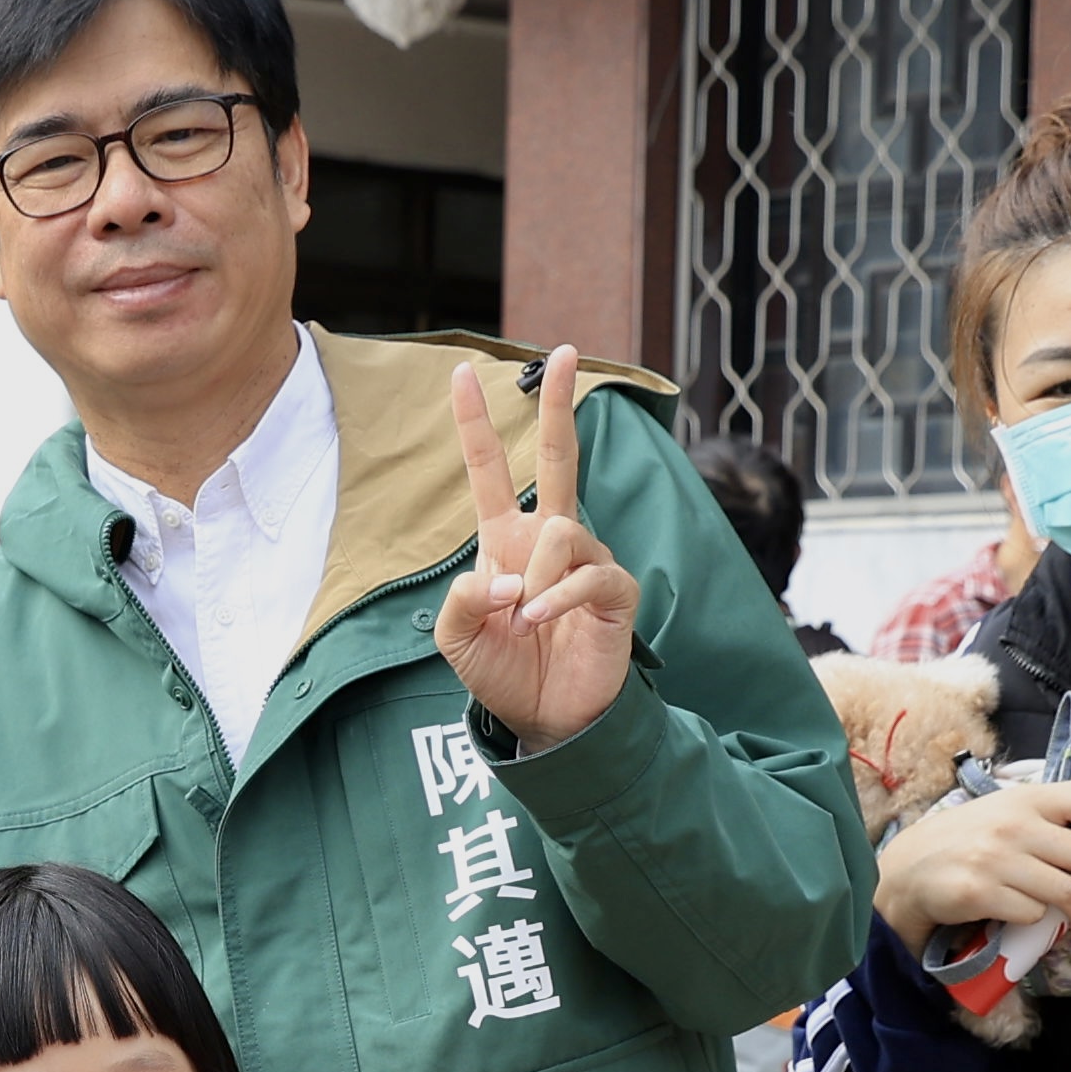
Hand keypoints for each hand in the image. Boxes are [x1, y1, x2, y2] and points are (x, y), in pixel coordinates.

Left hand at [435, 350, 644, 745]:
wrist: (547, 719)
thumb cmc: (503, 674)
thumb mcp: (455, 639)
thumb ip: (458, 600)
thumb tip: (505, 575)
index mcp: (505, 539)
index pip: (489, 470)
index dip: (474, 423)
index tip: (462, 373)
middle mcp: (550, 538)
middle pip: (560, 456)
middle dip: (560, 404)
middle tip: (566, 352)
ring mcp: (586, 559)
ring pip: (560, 531)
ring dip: (534, 579)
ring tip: (525, 621)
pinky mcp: (615, 588)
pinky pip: (588, 572)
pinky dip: (558, 597)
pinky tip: (542, 620)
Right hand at [873, 778, 1070, 944]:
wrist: (906, 870)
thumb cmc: (968, 842)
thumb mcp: (1008, 814)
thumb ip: (1053, 820)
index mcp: (1030, 798)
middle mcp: (1015, 824)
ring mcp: (996, 858)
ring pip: (1068, 893)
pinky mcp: (979, 893)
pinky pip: (1032, 915)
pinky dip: (1040, 926)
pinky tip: (1032, 924)